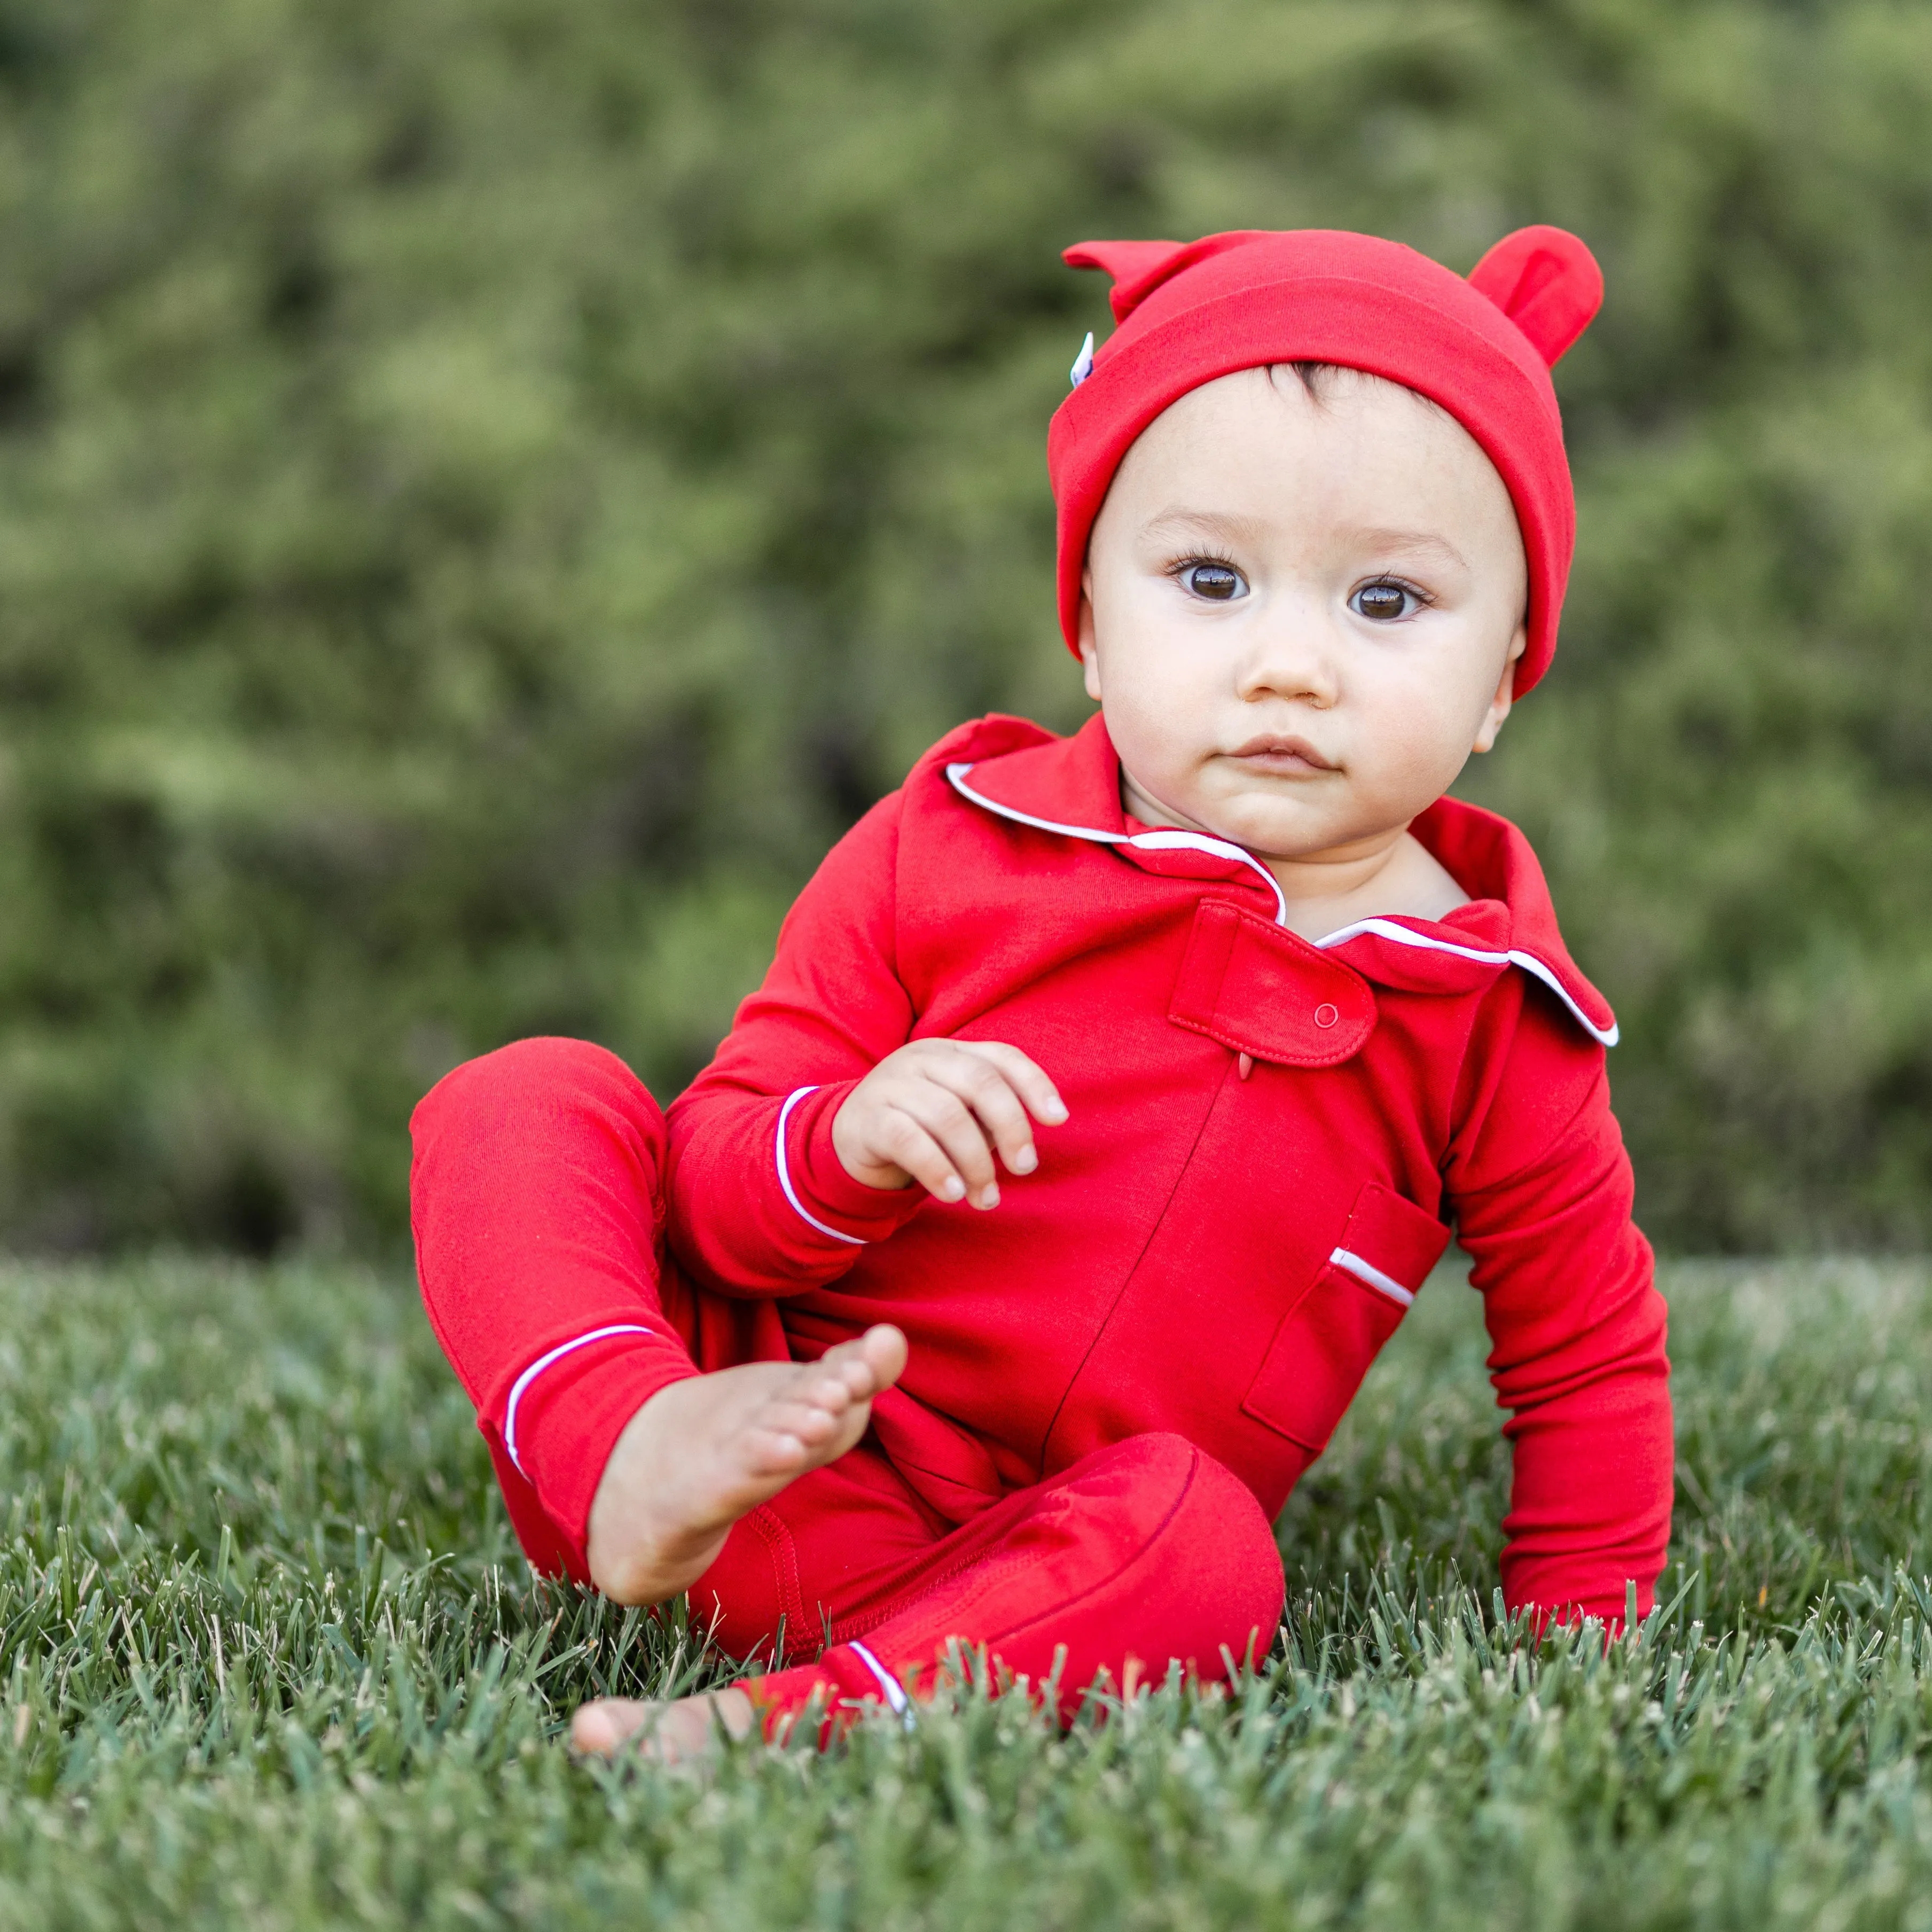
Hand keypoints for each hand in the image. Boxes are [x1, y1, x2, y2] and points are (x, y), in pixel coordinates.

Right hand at [831, 1039, 1067, 1208]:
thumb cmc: (919, 1127)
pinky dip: (938, 1170)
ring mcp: (891, 1084)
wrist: (846, 1139)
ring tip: (986, 1197)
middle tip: (1025, 1168)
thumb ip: (988, 1120)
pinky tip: (953, 1195)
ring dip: (976, 1163)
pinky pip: (910, 1141)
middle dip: (1012, 1128)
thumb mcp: (957, 1115)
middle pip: (981, 1083)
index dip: (1035, 1085)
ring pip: (948, 1116)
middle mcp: (922, 1059)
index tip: (1058, 1120)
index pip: (1002, 1057)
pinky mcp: (868, 1118)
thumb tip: (1021, 1148)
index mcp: (951, 1052)